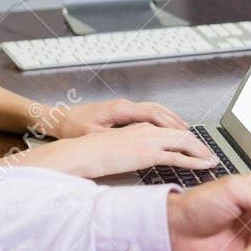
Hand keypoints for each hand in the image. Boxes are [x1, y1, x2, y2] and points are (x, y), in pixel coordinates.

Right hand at [8, 124, 217, 179]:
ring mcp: (149, 140)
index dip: (186, 137)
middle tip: (210, 153)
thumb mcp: (117, 147)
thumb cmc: (93, 152)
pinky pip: (178, 157)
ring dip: (201, 152)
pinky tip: (204, 165)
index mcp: (140, 127)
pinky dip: (195, 161)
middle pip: (182, 134)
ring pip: (184, 143)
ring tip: (211, 160)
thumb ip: (132, 148)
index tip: (195, 145)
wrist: (82, 152)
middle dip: (199, 144)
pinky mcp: (148, 153)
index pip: (169, 130)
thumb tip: (139, 156)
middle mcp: (148, 130)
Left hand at [42, 98, 188, 138]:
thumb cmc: (72, 126)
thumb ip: (115, 139)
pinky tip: (166, 128)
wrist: (58, 117)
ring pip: (155, 110)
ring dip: (171, 120)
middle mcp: (125, 105)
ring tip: (186, 131)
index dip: (171, 125)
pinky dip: (161, 119)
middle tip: (192, 136)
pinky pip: (148, 113)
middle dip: (177, 123)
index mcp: (120, 110)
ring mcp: (124, 107)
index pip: (153, 114)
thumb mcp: (93, 136)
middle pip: (159, 110)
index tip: (184, 135)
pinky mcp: (122, 112)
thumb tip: (133, 144)